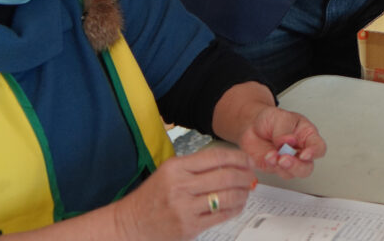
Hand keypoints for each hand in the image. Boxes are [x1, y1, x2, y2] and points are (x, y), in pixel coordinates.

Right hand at [112, 147, 255, 240]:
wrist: (131, 224)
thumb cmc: (151, 198)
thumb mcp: (168, 172)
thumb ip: (195, 166)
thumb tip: (230, 163)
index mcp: (176, 168)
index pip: (216, 157)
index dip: (238, 157)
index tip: (247, 160)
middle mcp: (180, 186)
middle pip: (226, 176)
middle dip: (245, 175)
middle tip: (252, 176)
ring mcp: (185, 208)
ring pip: (227, 197)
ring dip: (243, 193)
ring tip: (246, 191)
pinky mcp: (189, 227)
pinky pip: (221, 216)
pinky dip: (235, 209)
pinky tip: (237, 205)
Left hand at [238, 107, 325, 178]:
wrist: (252, 126)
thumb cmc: (271, 120)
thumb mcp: (280, 117)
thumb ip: (285, 130)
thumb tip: (290, 140)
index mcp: (307, 136)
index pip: (319, 148)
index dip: (314, 153)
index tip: (304, 155)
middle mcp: (300, 151)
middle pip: (307, 167)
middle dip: (296, 166)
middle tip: (284, 159)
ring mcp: (288, 161)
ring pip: (292, 173)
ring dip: (282, 167)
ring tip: (272, 155)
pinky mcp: (275, 168)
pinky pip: (275, 172)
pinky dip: (271, 165)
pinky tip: (267, 156)